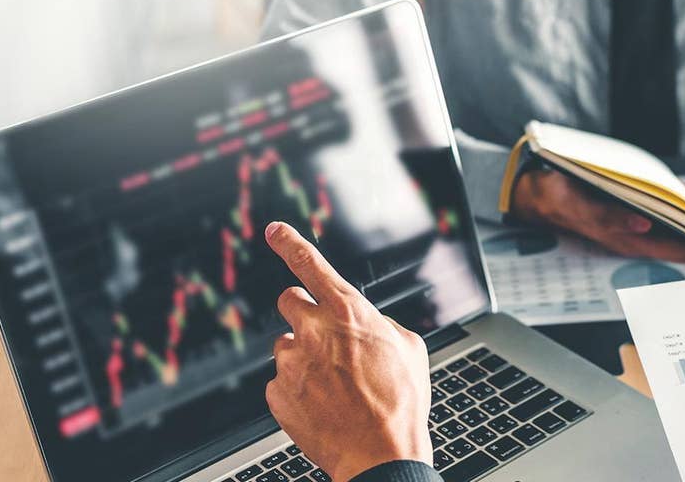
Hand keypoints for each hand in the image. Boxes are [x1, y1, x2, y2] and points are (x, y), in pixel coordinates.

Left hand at [264, 222, 431, 481]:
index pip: (309, 263)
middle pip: (289, 300)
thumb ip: (382, 325)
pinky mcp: (276, 394)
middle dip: (304, 313)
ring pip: (285, 345)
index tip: (274, 231)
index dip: (288, 242)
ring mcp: (291, 363)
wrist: (380, 453)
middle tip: (323, 336)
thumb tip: (370, 324)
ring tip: (332, 384)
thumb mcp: (410, 349)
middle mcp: (314, 330)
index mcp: (349, 311)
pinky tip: (322, 405)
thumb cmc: (401, 403)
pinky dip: (297, 390)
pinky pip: (280, 382)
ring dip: (303, 356)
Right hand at [510, 169, 684, 262]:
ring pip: (669, 236)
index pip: (668, 248)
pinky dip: (677, 223)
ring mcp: (626, 228)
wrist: (532, 193)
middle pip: (675, 245)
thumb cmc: (555, 197)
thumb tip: (643, 226)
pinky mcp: (624, 217)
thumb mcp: (576, 204)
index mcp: (620, 237)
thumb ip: (608, 217)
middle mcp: (627, 237)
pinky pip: (657, 224)